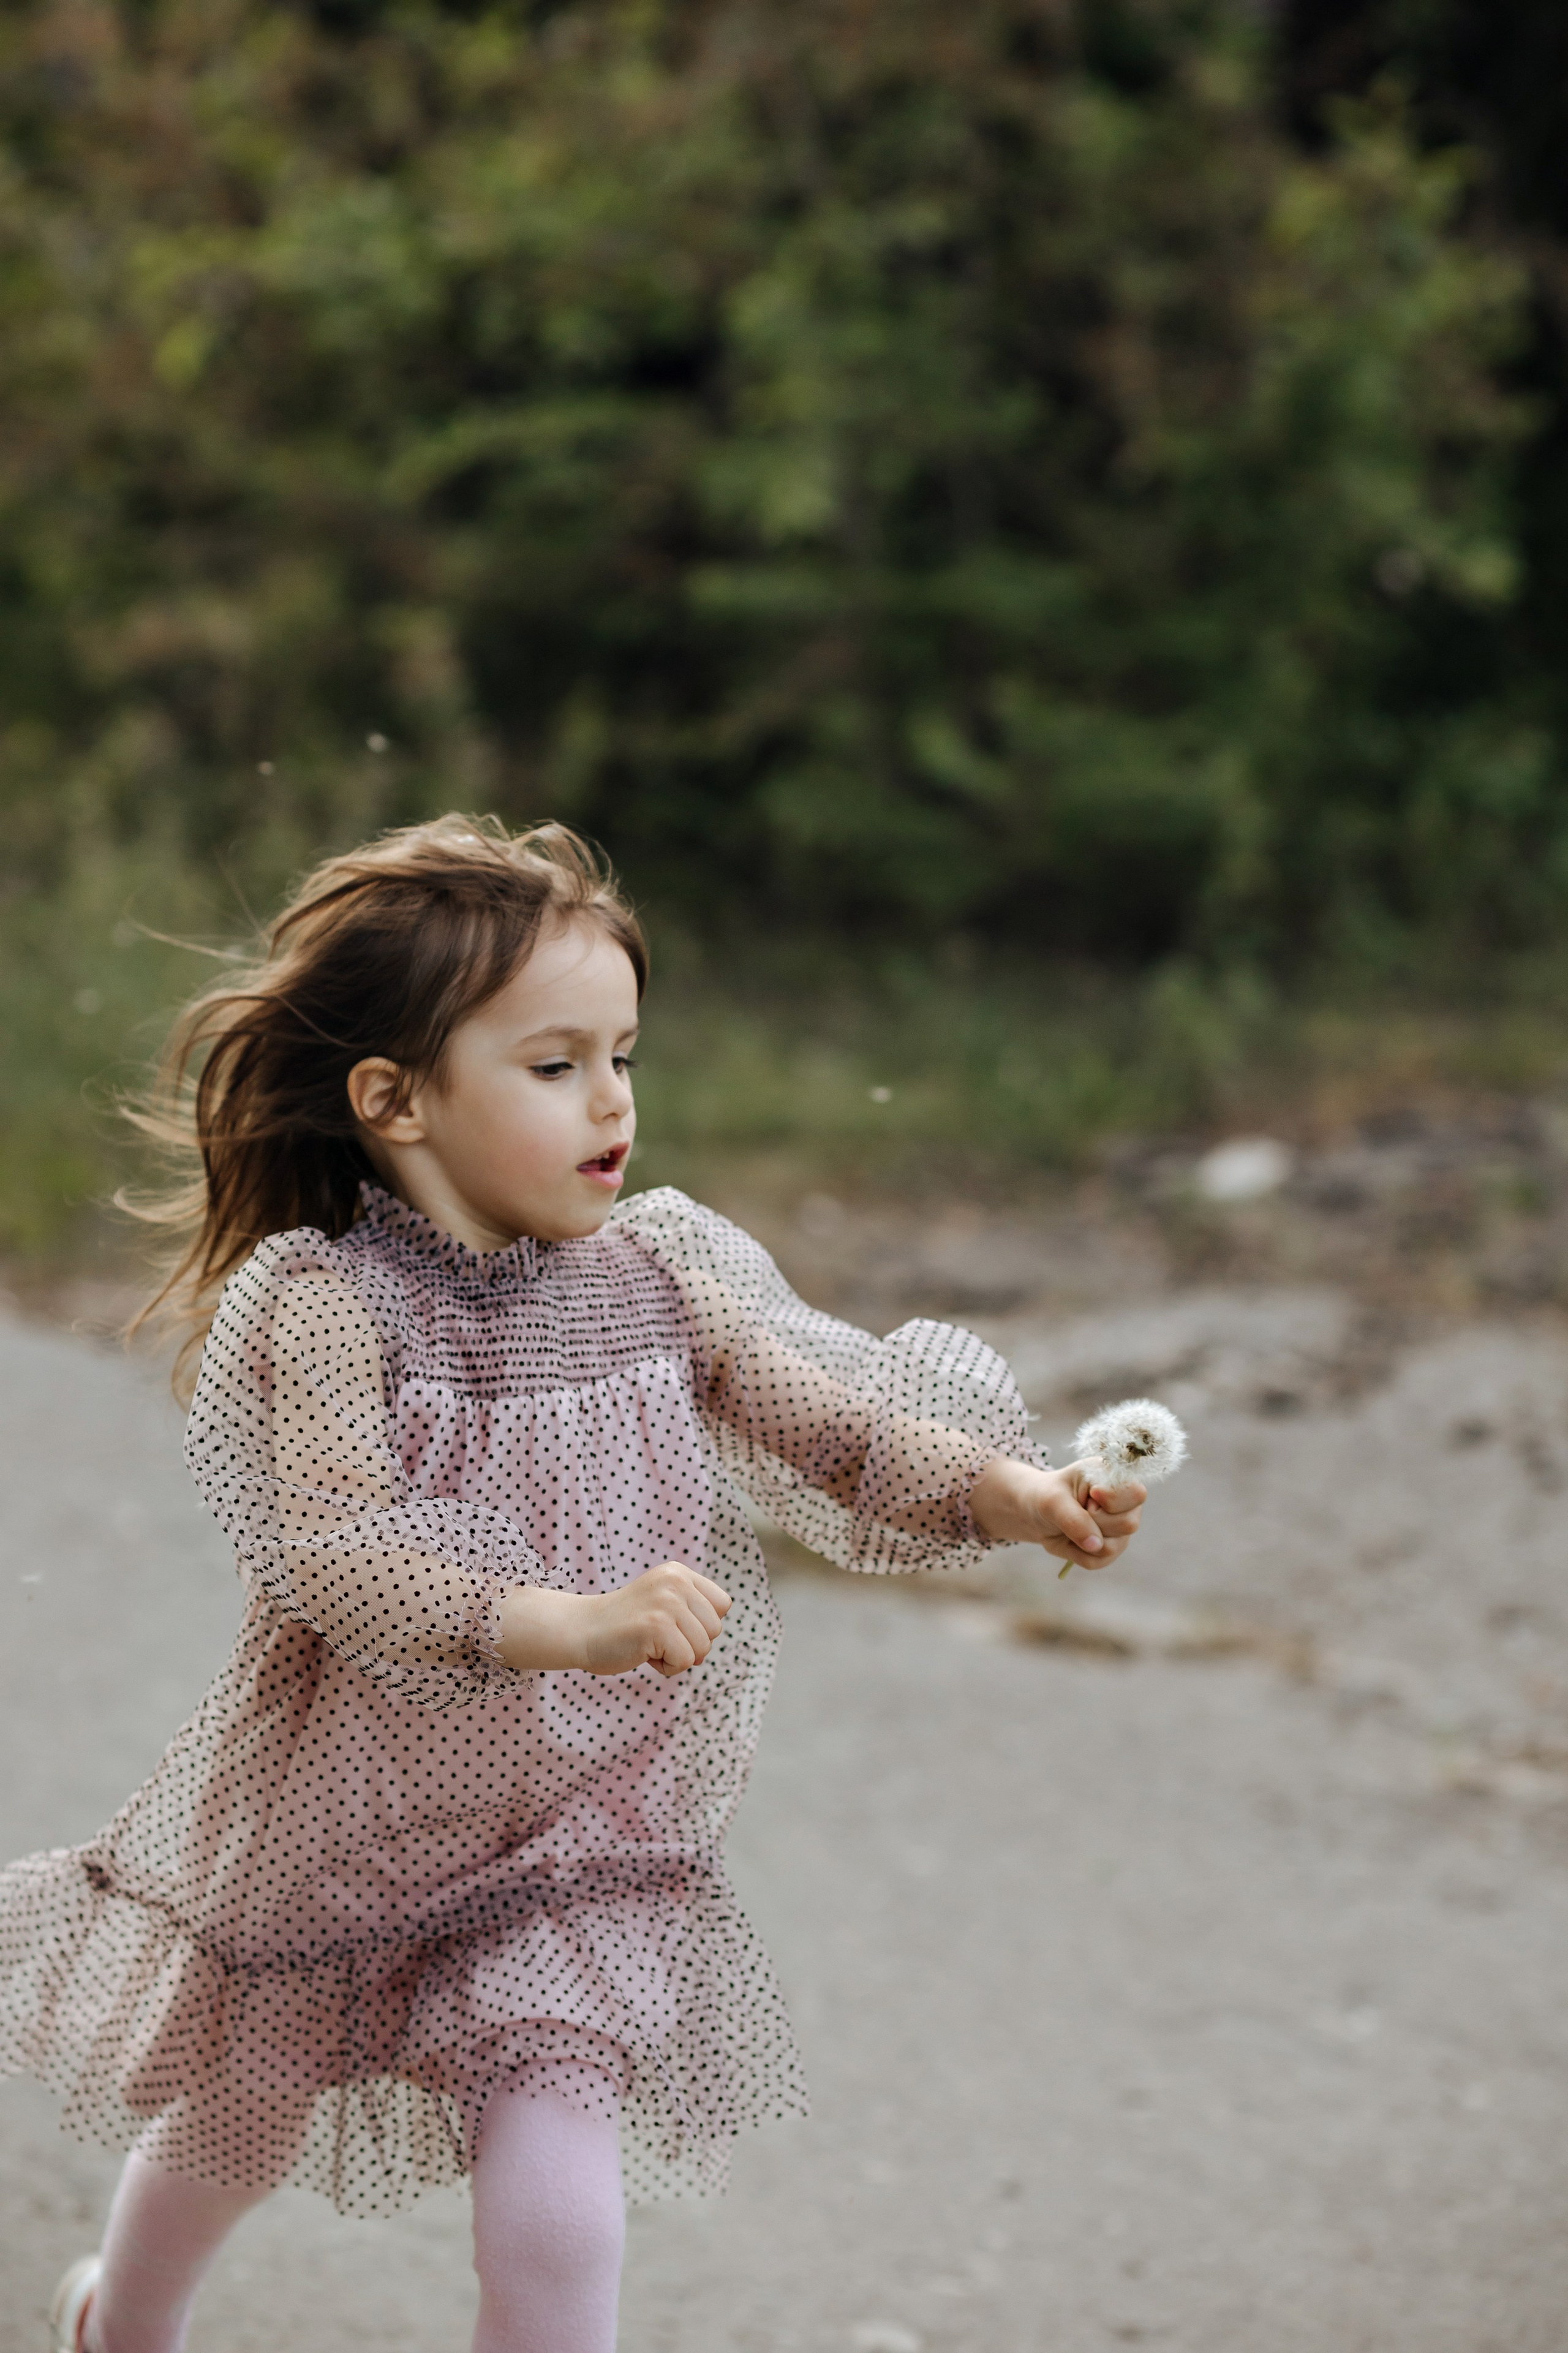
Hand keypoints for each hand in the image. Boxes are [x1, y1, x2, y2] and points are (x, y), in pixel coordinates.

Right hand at [496, 1562, 732, 1677]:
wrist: (582, 1631)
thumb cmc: (624, 1626)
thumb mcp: (663, 1603)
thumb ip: (692, 1613)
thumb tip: (708, 1645)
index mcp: (679, 1572)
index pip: (722, 1605)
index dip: (702, 1625)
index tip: (672, 1626)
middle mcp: (676, 1582)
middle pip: (715, 1629)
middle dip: (690, 1644)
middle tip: (656, 1637)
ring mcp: (667, 1603)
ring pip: (703, 1648)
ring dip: (677, 1657)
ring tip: (648, 1644)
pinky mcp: (657, 1626)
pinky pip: (685, 1661)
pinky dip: (666, 1667)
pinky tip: (643, 1653)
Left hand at [967, 1456, 1145, 1573]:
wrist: (1037, 1513)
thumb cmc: (1048, 1496)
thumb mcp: (1053, 1501)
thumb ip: (1074, 1519)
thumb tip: (1095, 1545)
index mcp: (1116, 1477)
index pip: (1136, 1493)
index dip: (1112, 1500)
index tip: (1090, 1495)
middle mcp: (1126, 1504)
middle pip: (1129, 1524)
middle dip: (1095, 1522)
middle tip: (1078, 1509)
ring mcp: (1121, 1528)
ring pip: (1114, 1547)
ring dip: (1084, 1540)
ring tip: (1072, 1525)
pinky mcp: (1112, 1549)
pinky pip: (1100, 1561)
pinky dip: (1078, 1554)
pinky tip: (1072, 1539)